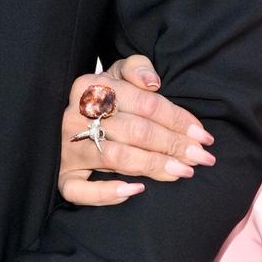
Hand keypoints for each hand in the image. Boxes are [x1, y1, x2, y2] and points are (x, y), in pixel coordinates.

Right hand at [57, 55, 215, 206]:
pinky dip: (107, 193)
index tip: (203, 135)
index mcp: (91, 86)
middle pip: (136, 131)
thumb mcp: (117, 73)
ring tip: (183, 171)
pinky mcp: (63, 175)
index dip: (178, 120)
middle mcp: (76, 116)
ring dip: (154, 166)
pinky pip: (80, 191)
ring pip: (117, 158)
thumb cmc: (102, 98)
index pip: (145, 103)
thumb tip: (153, 83)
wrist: (58, 116)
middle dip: (174, 145)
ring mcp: (67, 147)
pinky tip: (136, 191)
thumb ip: (137, 68)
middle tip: (202, 158)